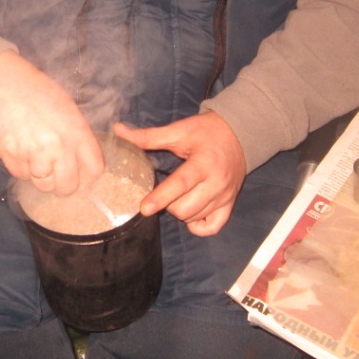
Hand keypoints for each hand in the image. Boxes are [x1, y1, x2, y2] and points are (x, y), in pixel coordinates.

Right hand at [0, 50, 103, 194]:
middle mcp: (57, 145)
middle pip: (68, 186)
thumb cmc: (36, 91)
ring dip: (42, 177)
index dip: (88, 175)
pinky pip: (21, 175)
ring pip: (44, 184)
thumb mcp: (67, 108)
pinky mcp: (11, 155)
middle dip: (64, 185)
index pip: (94, 168)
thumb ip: (78, 135)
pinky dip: (22, 169)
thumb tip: (84, 161)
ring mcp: (33, 152)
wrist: (1, 81)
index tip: (82, 175)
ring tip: (38, 159)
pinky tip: (22, 152)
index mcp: (76, 131)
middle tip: (58, 177)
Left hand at [113, 112, 245, 236]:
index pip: (181, 184)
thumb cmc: (207, 131)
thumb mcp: (179, 130)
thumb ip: (148, 136)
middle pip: (186, 207)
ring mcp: (225, 196)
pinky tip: (190, 213)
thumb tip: (118, 132)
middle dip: (167, 204)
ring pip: (195, 217)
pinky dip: (198, 226)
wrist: (240, 133)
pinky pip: (213, 227)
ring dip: (180, 212)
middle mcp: (216, 183)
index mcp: (203, 163)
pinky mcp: (230, 204)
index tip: (144, 208)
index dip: (161, 197)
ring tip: (177, 197)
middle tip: (164, 193)